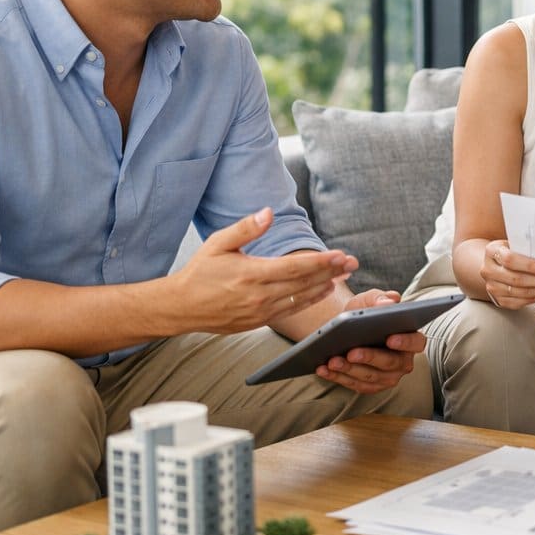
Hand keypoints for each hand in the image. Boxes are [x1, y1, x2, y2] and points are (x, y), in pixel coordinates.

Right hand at [167, 209, 355, 334]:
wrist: (181, 307)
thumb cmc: (200, 271)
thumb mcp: (219, 243)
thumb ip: (246, 228)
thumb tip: (268, 212)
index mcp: (250, 274)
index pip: (294, 267)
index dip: (320, 261)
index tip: (340, 254)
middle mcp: (259, 295)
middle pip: (304, 283)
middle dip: (331, 272)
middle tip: (353, 262)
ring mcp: (260, 311)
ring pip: (301, 298)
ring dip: (325, 286)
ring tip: (344, 275)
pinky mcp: (259, 322)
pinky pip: (291, 311)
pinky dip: (310, 301)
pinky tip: (323, 291)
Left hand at [314, 288, 426, 394]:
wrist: (346, 328)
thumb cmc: (363, 312)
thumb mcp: (369, 299)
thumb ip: (379, 297)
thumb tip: (389, 301)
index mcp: (411, 337)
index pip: (417, 342)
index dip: (406, 342)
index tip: (390, 338)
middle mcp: (403, 361)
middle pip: (390, 362)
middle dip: (369, 357)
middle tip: (351, 352)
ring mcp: (388, 377)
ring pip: (371, 377)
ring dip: (350, 370)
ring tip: (332, 361)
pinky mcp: (371, 386)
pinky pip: (355, 384)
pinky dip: (338, 377)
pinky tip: (324, 369)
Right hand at [480, 239, 534, 308]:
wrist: (495, 263)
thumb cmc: (510, 251)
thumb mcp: (514, 243)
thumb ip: (528, 247)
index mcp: (492, 252)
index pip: (510, 260)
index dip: (530, 265)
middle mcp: (488, 271)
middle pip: (517, 279)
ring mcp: (493, 287)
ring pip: (521, 293)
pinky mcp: (499, 300)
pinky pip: (521, 302)